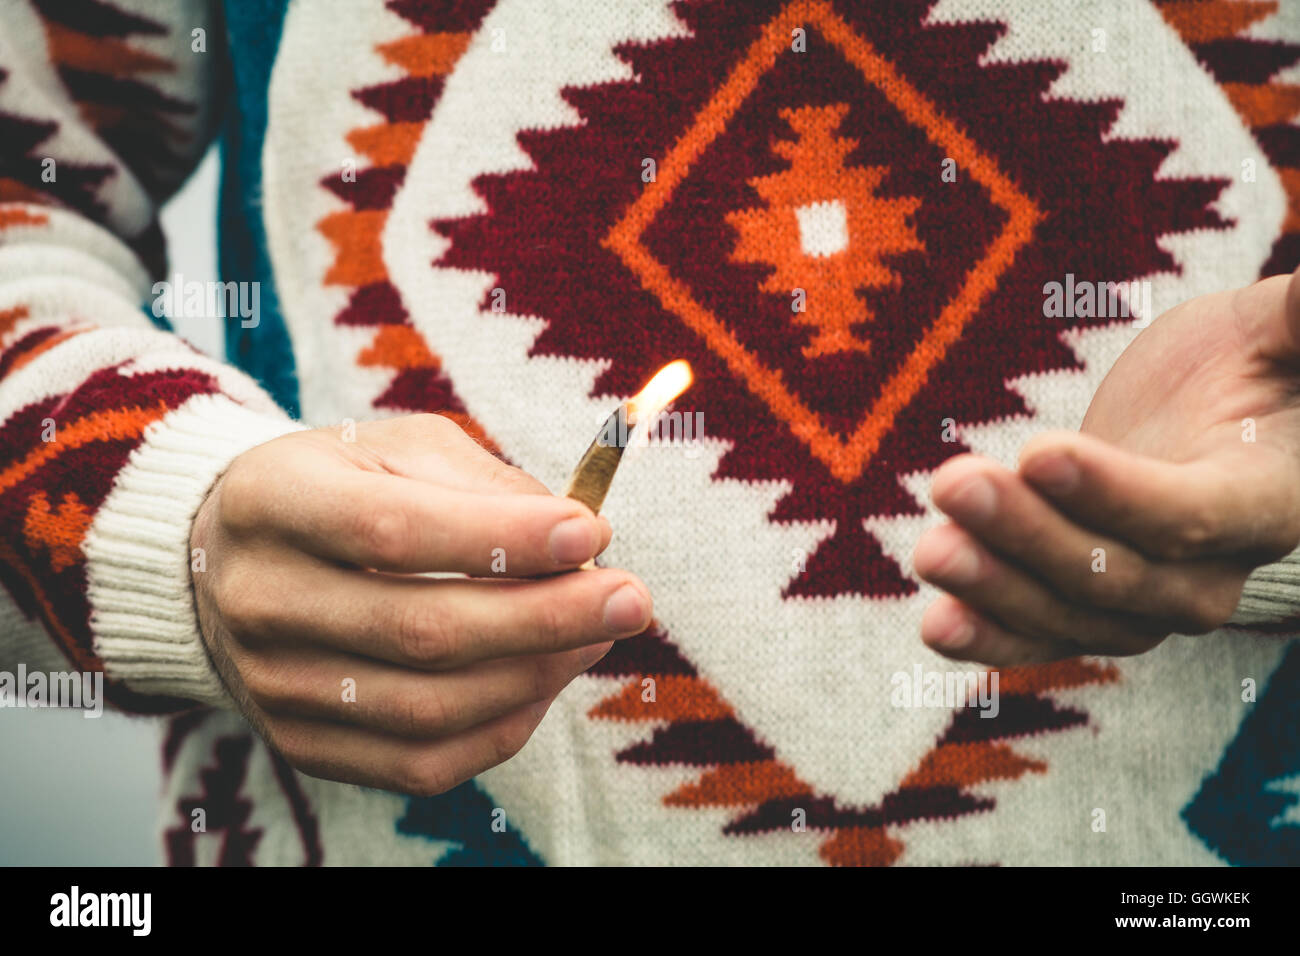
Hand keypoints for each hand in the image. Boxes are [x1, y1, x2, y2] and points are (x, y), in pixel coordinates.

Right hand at [190, 414, 652, 794]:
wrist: (233, 559)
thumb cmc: (341, 487)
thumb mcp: (399, 447)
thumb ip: (485, 481)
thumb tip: (580, 541)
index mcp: (273, 501)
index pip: (390, 530)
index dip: (500, 538)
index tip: (589, 533)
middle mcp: (259, 599)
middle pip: (419, 630)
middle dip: (546, 617)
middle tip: (631, 598)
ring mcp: (274, 685)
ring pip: (429, 708)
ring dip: (537, 674)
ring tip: (597, 633)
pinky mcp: (301, 745)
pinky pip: (420, 762)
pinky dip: (502, 727)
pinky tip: (544, 679)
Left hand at [913, 268, 1299, 665]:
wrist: (1207, 418)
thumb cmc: (1247, 361)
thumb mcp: (1273, 331)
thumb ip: (1298, 320)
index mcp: (1267, 501)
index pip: (1188, 514)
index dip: (1114, 493)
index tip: (1037, 451)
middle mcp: (1211, 572)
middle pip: (1114, 572)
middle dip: (1028, 533)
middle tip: (954, 485)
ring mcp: (1148, 603)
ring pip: (1068, 611)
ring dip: (994, 588)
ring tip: (931, 551)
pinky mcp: (1090, 610)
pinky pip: (1040, 638)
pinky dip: (988, 639)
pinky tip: (935, 625)